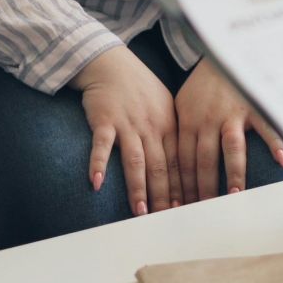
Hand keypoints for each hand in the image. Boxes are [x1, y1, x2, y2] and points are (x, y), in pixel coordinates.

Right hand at [69, 46, 181, 214]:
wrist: (112, 63)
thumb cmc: (139, 88)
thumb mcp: (164, 107)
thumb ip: (172, 134)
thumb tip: (183, 164)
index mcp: (168, 124)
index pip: (179, 161)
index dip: (182, 187)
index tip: (186, 209)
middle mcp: (151, 126)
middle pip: (161, 166)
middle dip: (165, 196)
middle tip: (166, 219)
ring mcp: (128, 123)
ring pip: (136, 161)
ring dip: (138, 188)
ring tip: (140, 212)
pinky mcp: (104, 120)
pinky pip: (102, 145)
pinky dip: (99, 164)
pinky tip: (97, 184)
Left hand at [175, 58, 282, 200]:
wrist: (221, 51)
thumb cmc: (202, 85)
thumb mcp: (183, 106)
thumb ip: (182, 133)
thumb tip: (173, 166)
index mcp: (188, 122)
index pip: (182, 161)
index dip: (181, 186)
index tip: (181, 208)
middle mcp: (208, 120)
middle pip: (203, 160)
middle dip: (203, 188)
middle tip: (204, 212)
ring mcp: (232, 113)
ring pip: (230, 148)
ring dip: (232, 172)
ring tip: (234, 194)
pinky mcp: (252, 105)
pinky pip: (265, 126)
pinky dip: (274, 142)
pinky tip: (281, 160)